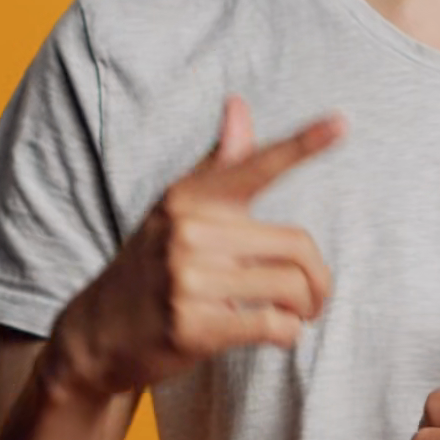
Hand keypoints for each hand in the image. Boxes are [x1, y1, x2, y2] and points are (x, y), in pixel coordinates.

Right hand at [44, 95, 345, 400]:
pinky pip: (274, 325)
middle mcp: (189, 232)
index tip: (342, 122)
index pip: (256, 166)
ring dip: (306, 309)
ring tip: (296, 315)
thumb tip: (239, 105)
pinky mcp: (194, 327)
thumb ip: (219, 164)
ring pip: (291, 288)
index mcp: (189, 198)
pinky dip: (288, 334)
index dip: (303, 144)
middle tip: (315, 296)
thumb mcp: (176, 210)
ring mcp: (188, 280)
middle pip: (297, 245)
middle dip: (318, 278)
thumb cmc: (152, 265)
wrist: (98, 334)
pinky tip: (278, 334)